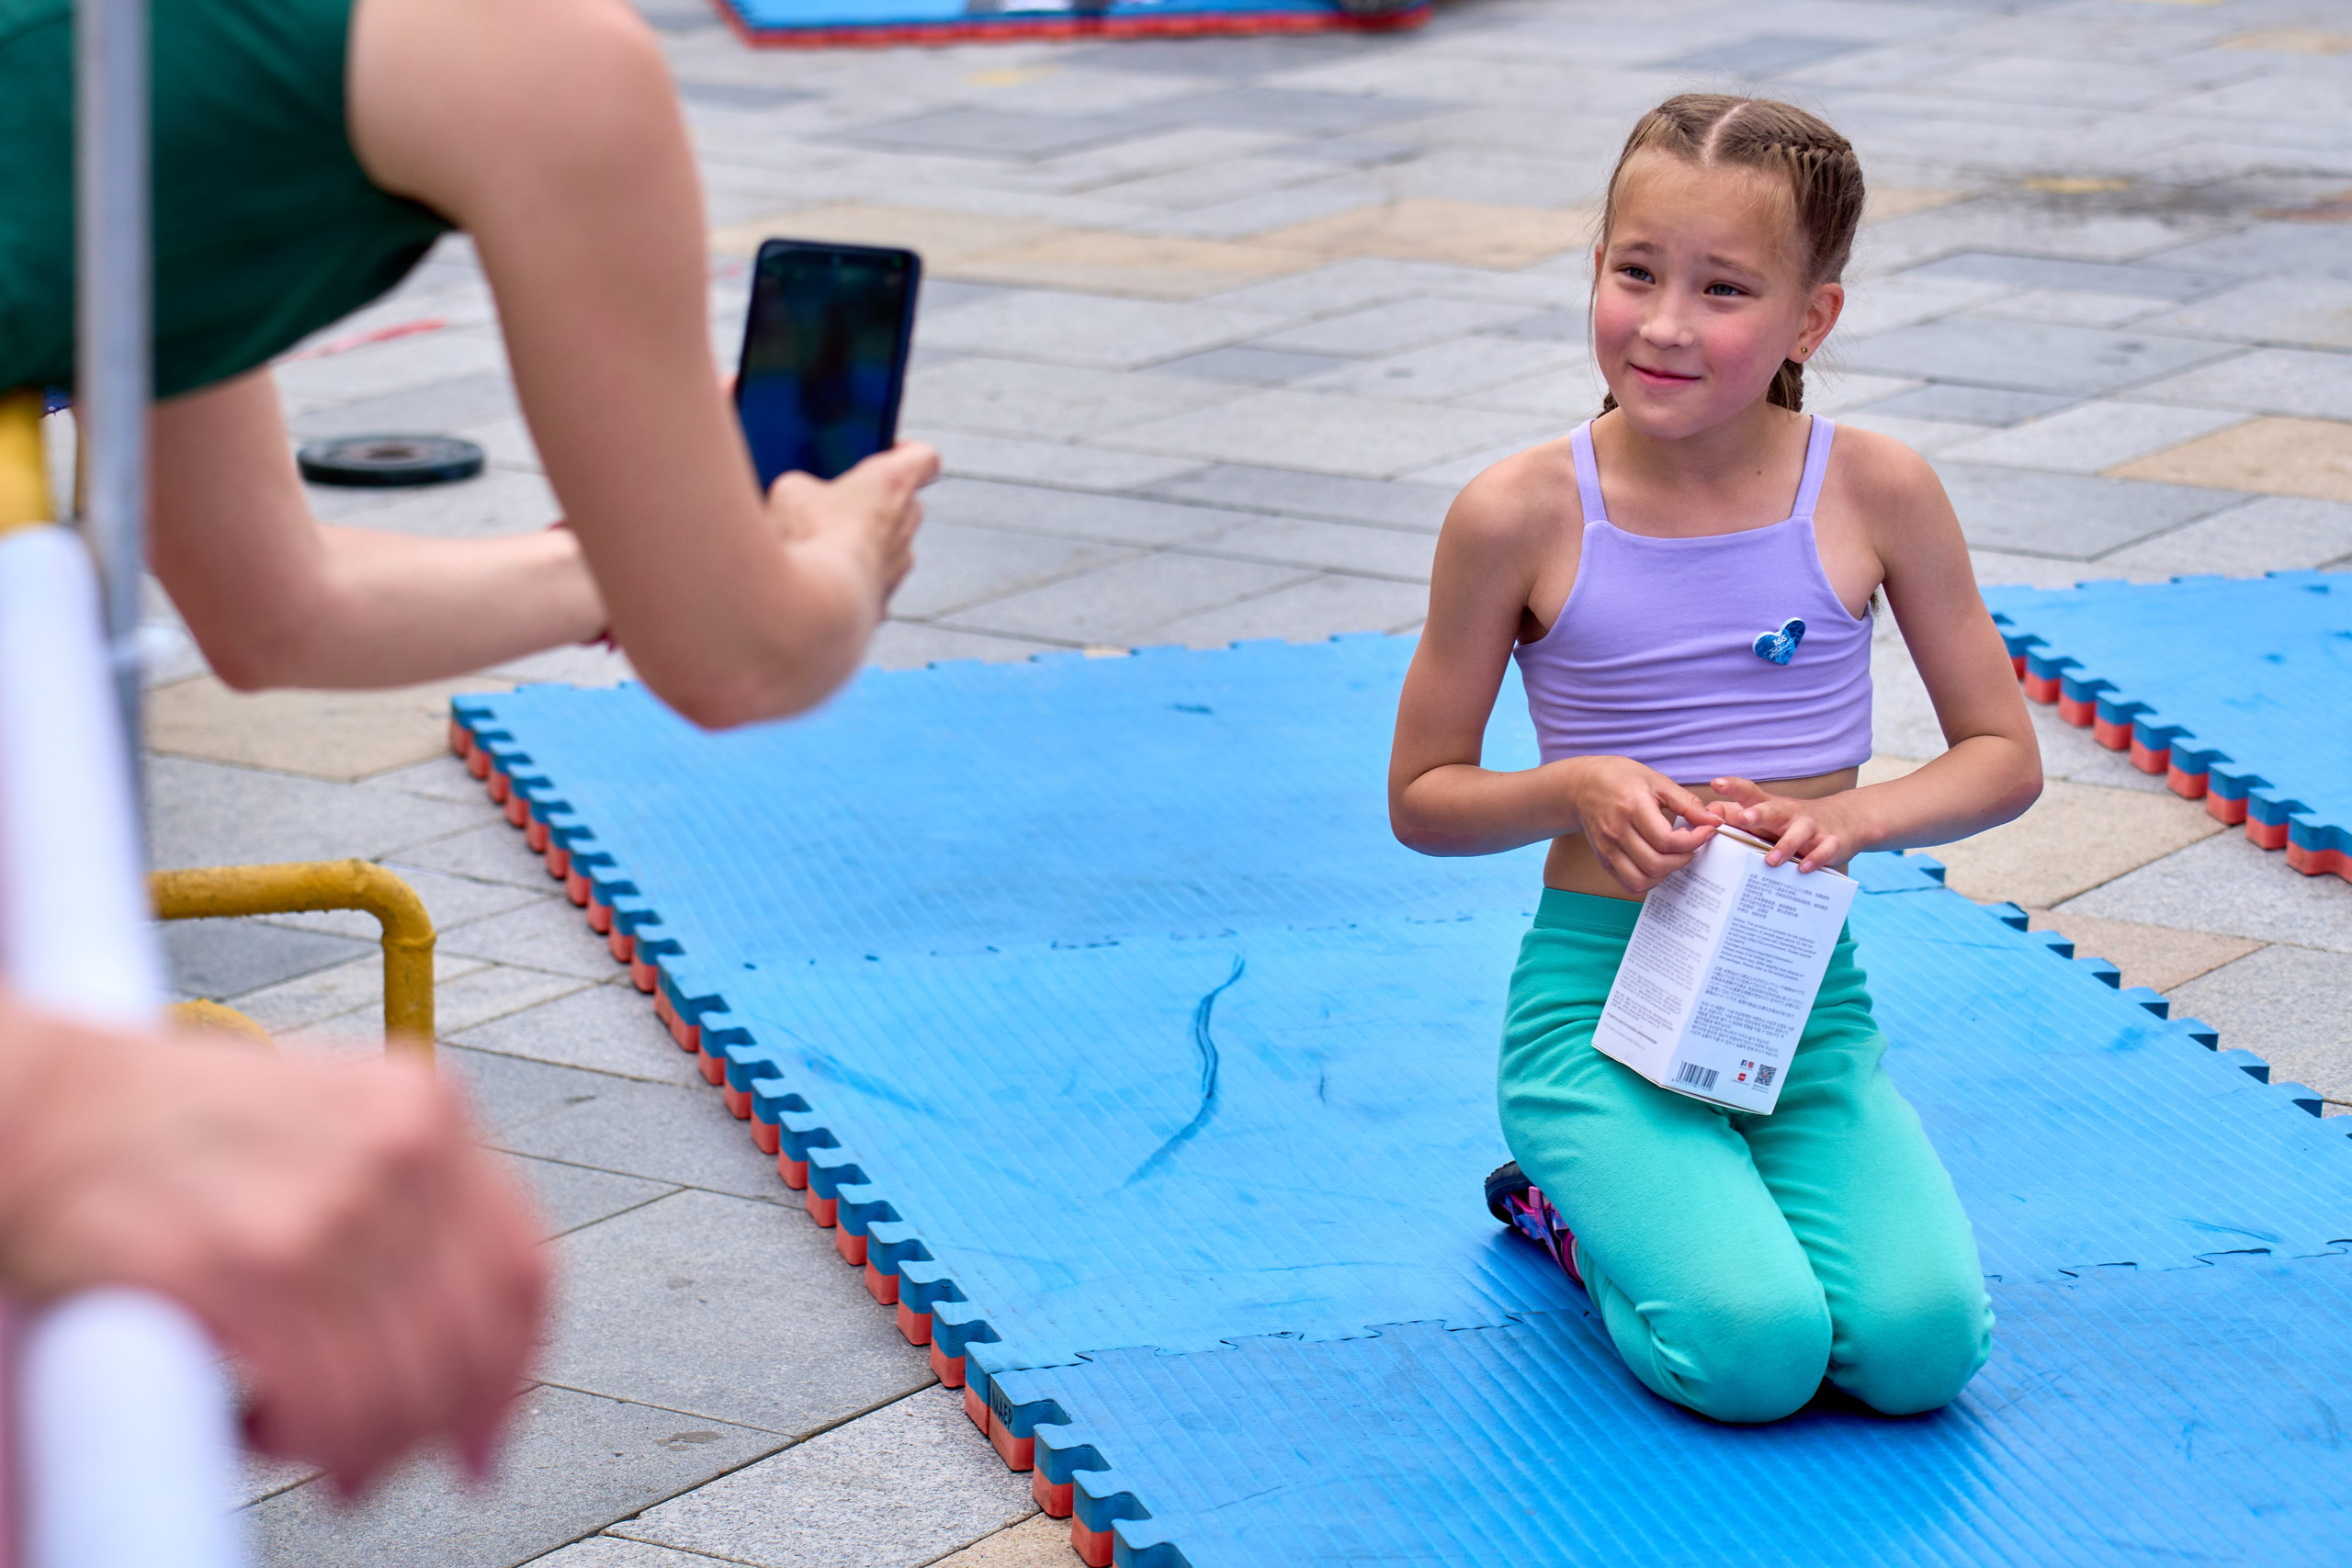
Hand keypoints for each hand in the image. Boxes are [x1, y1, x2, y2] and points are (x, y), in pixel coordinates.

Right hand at [0, 993, 547, 1495]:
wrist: (47, 1109)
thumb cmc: (177, 1125)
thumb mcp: (332, 1123)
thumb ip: (410, 1204)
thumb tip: (466, 1332)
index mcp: (429, 1107)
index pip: (522, 1267)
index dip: (512, 1373)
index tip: (485, 1432)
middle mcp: (397, 1151)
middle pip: (468, 1340)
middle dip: (431, 1429)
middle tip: (380, 1465)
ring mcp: (325, 1208)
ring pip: (397, 1384)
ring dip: (354, 1443)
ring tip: (298, 1440)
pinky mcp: (243, 1266)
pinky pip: (322, 1399)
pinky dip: (299, 1439)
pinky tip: (255, 1422)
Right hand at [765, 442, 937, 606]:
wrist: (816, 606)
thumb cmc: (810, 536)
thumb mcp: (790, 491)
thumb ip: (802, 487)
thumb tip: (796, 502)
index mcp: (892, 484)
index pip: (924, 458)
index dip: (908, 453)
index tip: (887, 452)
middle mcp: (906, 526)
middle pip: (905, 504)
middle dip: (876, 502)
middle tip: (839, 501)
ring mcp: (898, 569)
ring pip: (890, 548)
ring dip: (865, 544)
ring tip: (822, 546)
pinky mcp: (881, 604)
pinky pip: (870, 584)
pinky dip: (850, 582)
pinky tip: (817, 583)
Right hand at [1560, 756, 1720, 894]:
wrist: (1582, 786)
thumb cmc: (1620, 778)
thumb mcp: (1656, 781)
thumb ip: (1687, 803)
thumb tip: (1713, 820)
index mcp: (1631, 808)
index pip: (1666, 840)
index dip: (1694, 840)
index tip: (1705, 831)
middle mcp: (1616, 832)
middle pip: (1656, 864)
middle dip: (1683, 859)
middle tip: (1691, 846)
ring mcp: (1607, 849)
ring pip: (1641, 880)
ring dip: (1665, 873)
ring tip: (1674, 856)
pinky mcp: (1604, 859)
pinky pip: (1628, 883)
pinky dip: (1648, 880)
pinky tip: (1657, 863)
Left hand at [1711, 777, 1862, 872]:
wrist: (1846, 820)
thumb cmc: (1792, 821)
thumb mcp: (1766, 816)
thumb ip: (1736, 815)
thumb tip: (1706, 814)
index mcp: (1771, 807)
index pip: (1750, 792)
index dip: (1733, 786)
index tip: (1716, 783)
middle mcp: (1791, 814)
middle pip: (1774, 809)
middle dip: (1758, 813)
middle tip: (1743, 818)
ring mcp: (1813, 827)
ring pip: (1800, 831)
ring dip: (1786, 845)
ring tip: (1771, 860)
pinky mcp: (1831, 842)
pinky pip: (1825, 850)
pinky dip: (1815, 859)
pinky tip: (1803, 869)